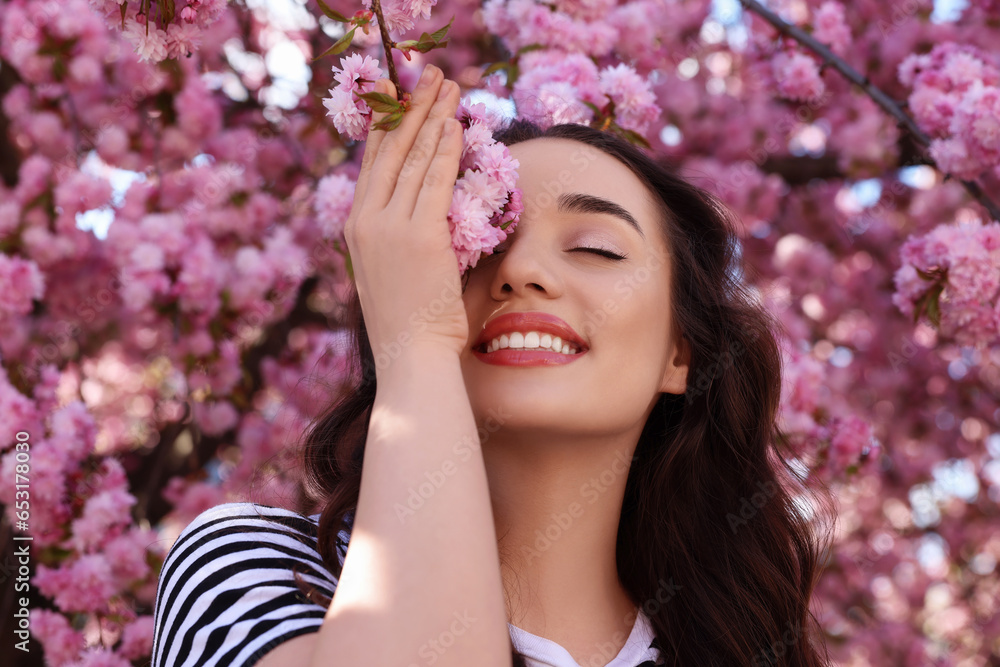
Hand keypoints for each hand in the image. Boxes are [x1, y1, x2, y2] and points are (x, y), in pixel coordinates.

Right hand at [344, 65, 468, 359]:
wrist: (410, 356)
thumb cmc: (410, 321)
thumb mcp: (392, 269)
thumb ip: (399, 235)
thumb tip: (425, 209)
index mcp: (356, 226)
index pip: (372, 162)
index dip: (387, 123)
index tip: (399, 92)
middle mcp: (365, 220)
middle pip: (390, 149)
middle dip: (411, 106)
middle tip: (428, 74)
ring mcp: (389, 226)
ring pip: (414, 158)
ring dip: (434, 116)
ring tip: (449, 86)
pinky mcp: (418, 235)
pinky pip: (435, 180)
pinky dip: (447, 149)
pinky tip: (456, 124)